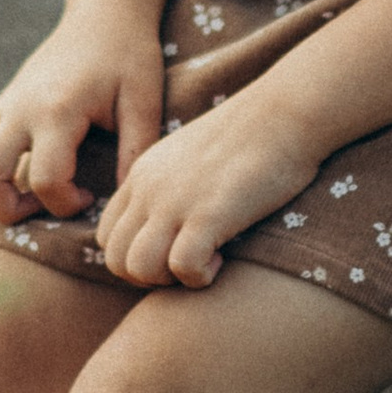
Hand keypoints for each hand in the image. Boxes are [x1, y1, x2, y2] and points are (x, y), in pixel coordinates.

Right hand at [0, 0, 164, 223]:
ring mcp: (6, 103)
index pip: (44, 179)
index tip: (90, 196)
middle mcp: (20, 107)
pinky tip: (16, 173)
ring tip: (24, 194)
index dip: (67, 204)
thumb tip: (124, 200)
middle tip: (46, 204)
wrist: (103, 10)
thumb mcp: (144, 100)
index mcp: (57, 109)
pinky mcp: (1, 102)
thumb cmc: (129, 54)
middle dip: (9, 208)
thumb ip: (136, 150)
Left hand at [96, 91, 321, 288]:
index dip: (136, 256)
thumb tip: (172, 225)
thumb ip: (170, 186)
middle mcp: (149, 188)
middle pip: (114, 258)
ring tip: (203, 261)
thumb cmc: (249, 137)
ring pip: (137, 267)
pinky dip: (200, 276)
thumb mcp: (191, 157)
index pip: (107, 235)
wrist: (284, 111)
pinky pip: (182, 267)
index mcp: (141, 174)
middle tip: (187, 263)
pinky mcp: (208, 213)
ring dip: (169, 280)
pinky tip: (223, 258)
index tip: (174, 250)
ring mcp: (175, 200)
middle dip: (148, 277)